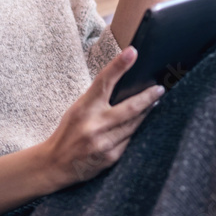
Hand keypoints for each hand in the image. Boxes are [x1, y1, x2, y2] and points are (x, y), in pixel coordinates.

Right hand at [39, 47, 162, 189]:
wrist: (55, 164)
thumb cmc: (68, 131)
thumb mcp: (78, 108)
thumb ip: (98, 98)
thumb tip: (123, 84)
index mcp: (84, 108)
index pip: (104, 81)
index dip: (119, 65)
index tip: (132, 52)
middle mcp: (95, 124)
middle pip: (130, 107)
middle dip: (148, 97)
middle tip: (159, 89)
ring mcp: (104, 142)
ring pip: (134, 124)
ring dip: (146, 113)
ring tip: (154, 103)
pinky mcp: (111, 157)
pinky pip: (130, 140)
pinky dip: (135, 130)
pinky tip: (139, 125)